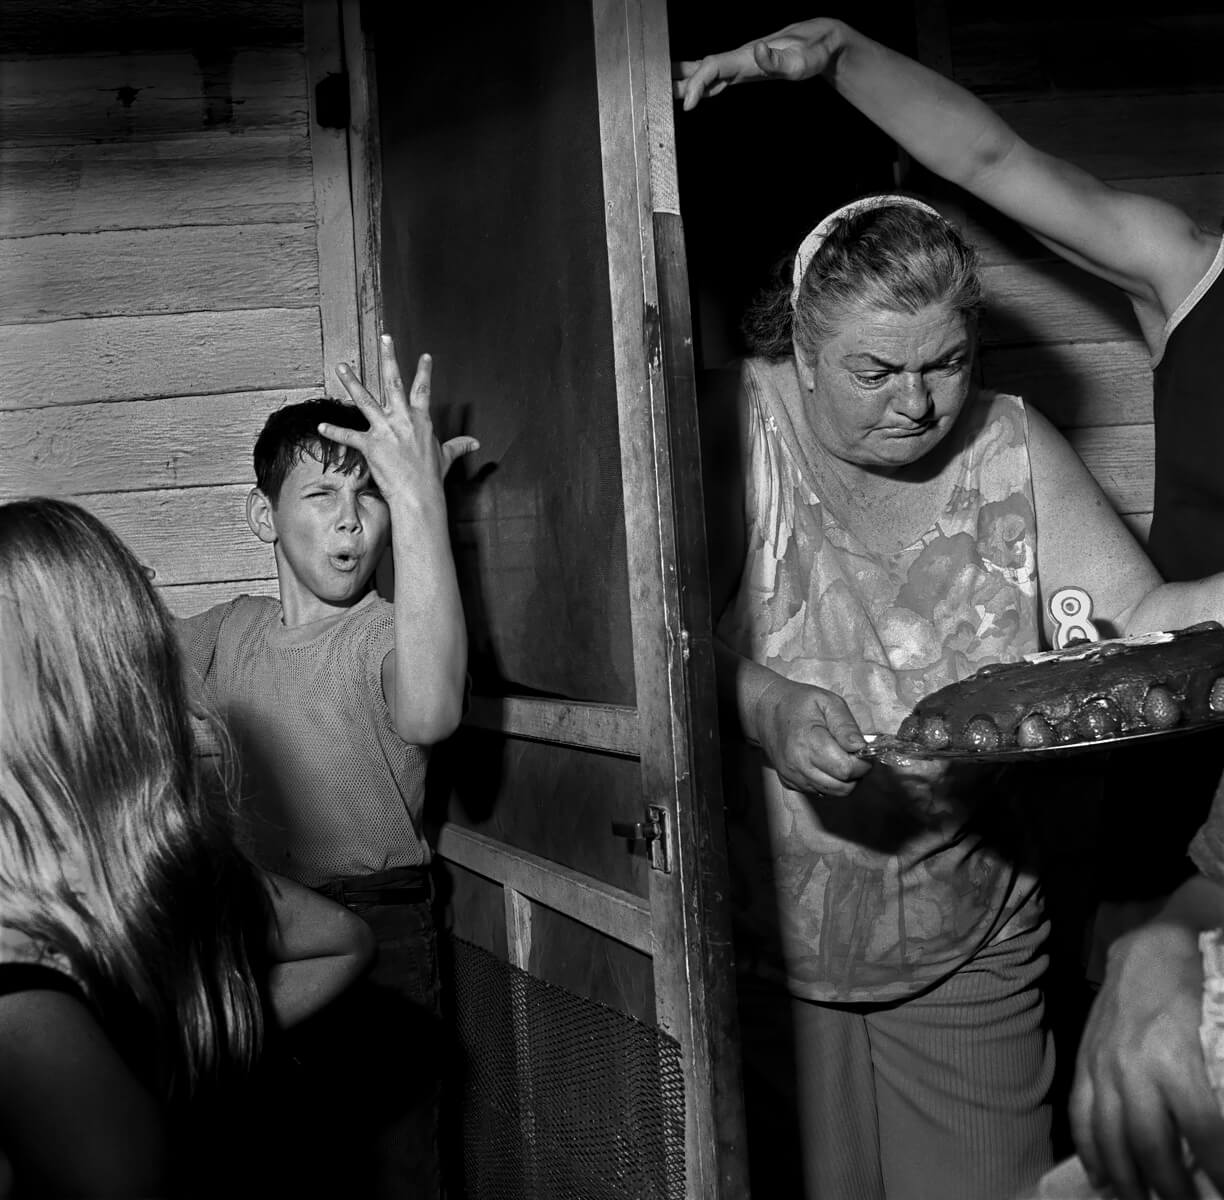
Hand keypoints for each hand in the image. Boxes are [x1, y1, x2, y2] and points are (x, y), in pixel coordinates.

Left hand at [323, 334, 478, 505]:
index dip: (425, 371)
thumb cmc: (431, 477)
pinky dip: (334, 432)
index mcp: (420, 420)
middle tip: (385, 338)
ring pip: (365, 400)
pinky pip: (348, 436)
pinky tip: (321, 426)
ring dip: (351, 382)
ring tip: (341, 366)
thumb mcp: (446, 457)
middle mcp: (401, 419)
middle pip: (394, 381)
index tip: (425, 356)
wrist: (418, 494)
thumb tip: (475, 443)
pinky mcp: (370, 445)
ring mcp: (384, 430)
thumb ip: (459, 446)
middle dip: (389, 358)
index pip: (423, 389)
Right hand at [673, 19, 843, 110]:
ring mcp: (741, 64)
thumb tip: (757, 49)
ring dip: (686, 81)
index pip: (713, 66)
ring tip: (663, 90)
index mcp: (747, 56)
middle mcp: (740, 58)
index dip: (698, 83)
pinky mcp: (745, 71)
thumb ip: (776, 59)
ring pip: (707, 71)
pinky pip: (717, 78)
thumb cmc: (812, 52)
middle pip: (703, 66)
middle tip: (655, 90)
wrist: (820, 41)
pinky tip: (693, 93)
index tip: (687, 104)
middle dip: (679, 78)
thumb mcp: (799, 61)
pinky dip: (702, 85)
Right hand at [752, 676, 870, 795]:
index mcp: (809, 742)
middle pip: (842, 787)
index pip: (846, 769)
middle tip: (853, 754)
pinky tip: (825, 763)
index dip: (862, 763)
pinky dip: (828, 782)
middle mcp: (798, 765)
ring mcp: (793, 776)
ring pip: (832, 793)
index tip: (863, 750)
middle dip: (856, 774)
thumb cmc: (797, 703)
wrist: (764, 711)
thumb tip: (861, 747)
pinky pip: (818, 791)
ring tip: (839, 757)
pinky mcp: (790, 782)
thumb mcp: (828, 702)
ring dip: (843, 780)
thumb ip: (846, 726)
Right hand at [1070, 920, 1223, 1199]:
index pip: (1205, 1132)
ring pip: (1108, 1136)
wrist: (1150, 947)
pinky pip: (1080, 1112)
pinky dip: (1088, 1150)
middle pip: (1151, 1145)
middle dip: (1172, 1187)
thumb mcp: (1220, 1031)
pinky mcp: (1084, 1059)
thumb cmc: (1198, 985)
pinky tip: (1100, 1177)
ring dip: (1127, 1179)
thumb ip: (1220, 1077)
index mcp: (1174, 1058)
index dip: (1219, 1170)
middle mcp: (1132, 1067)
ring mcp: (1101, 1064)